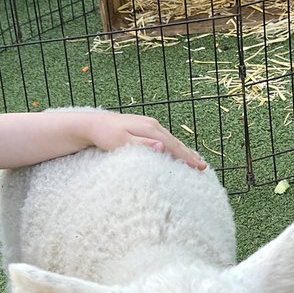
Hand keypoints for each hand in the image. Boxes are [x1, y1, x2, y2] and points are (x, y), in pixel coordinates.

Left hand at [86, 112, 205, 169]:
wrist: (91, 125)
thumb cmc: (104, 135)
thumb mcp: (121, 141)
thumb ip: (142, 145)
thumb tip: (162, 147)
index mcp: (150, 128)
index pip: (173, 146)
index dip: (187, 157)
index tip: (199, 167)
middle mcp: (152, 125)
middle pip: (175, 142)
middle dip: (189, 154)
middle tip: (203, 167)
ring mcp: (147, 125)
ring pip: (170, 140)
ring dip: (182, 150)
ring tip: (194, 160)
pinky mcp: (142, 128)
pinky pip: (163, 138)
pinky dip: (172, 146)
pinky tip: (174, 151)